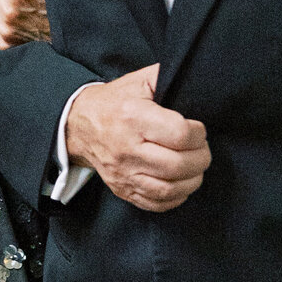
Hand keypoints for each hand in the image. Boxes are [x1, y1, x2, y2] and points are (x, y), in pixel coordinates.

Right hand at [65, 63, 209, 212]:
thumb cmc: (114, 102)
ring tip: (195, 167)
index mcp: (133, 117)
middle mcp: (127, 149)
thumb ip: (166, 77)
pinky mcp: (122, 189)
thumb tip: (195, 78)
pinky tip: (181, 183)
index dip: (198, 133)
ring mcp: (123, 173)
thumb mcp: (138, 81)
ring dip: (192, 180)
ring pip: (169, 189)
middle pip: (177, 165)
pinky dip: (176, 197)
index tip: (199, 129)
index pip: (179, 134)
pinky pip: (156, 203)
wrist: (79, 125)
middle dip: (201, 158)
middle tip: (202, 149)